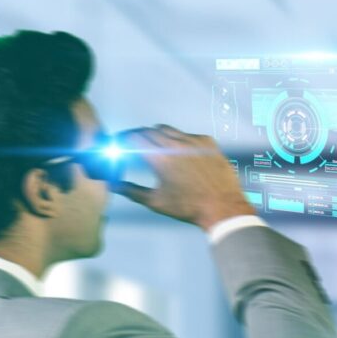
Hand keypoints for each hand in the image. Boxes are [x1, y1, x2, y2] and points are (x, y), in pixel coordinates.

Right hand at [111, 125, 254, 230]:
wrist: (223, 207)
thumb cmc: (188, 207)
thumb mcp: (156, 202)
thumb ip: (131, 191)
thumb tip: (114, 185)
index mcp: (160, 159)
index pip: (134, 138)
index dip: (123, 138)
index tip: (119, 142)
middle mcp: (176, 145)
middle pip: (149, 131)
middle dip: (138, 136)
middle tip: (134, 144)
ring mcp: (194, 141)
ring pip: (168, 130)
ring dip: (157, 135)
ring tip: (155, 147)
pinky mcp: (208, 142)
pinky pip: (188, 134)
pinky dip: (179, 140)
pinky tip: (180, 153)